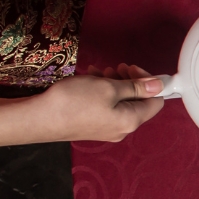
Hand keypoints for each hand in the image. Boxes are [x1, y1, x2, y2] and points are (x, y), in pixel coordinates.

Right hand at [24, 65, 163, 142]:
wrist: (38, 118)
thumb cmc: (74, 102)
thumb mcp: (109, 88)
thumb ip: (136, 87)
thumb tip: (159, 86)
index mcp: (132, 121)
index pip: (156, 102)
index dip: (150, 83)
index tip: (134, 69)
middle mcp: (122, 129)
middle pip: (137, 102)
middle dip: (128, 81)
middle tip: (116, 68)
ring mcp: (106, 130)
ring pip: (119, 102)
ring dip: (113, 83)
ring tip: (99, 72)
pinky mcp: (91, 127)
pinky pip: (105, 107)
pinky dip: (101, 92)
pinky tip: (89, 80)